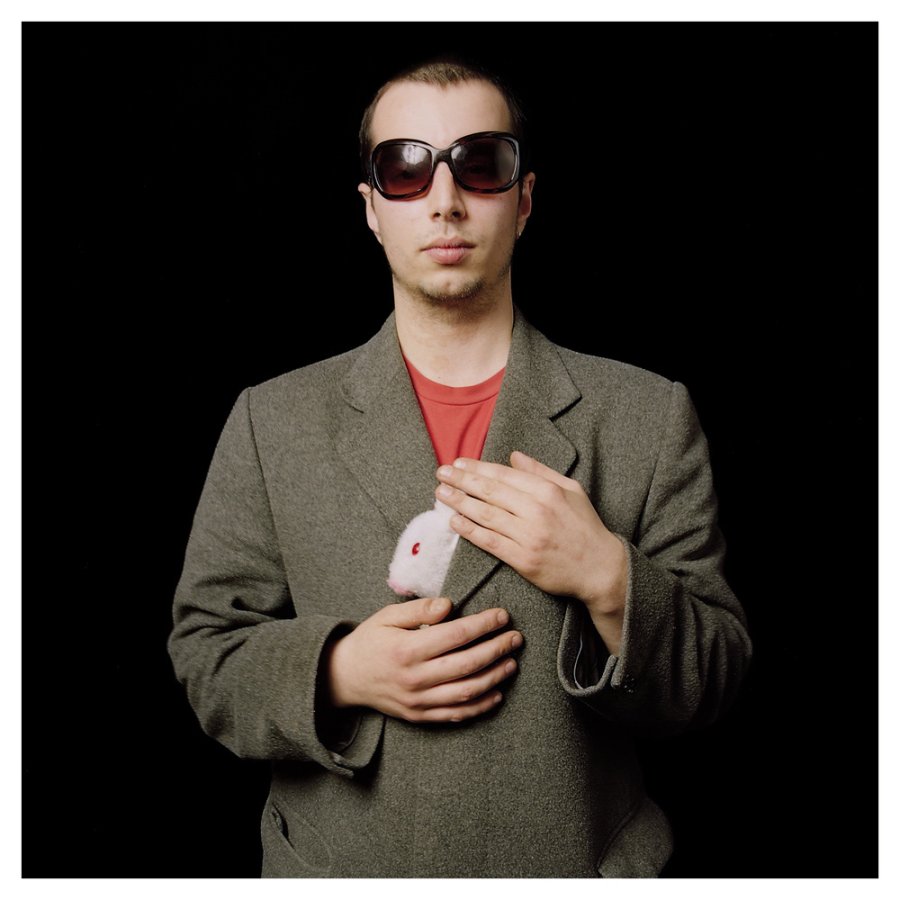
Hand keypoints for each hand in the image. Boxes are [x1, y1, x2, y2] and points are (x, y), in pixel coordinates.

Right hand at [325, 596, 522, 723]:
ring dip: (494, 677)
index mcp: (407, 649)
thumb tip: (449, 605)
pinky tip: (496, 692)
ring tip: (511, 662)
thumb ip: (419, 609)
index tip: (502, 615)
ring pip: (466, 692)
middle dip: (496, 649)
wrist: (343, 677)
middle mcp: (415, 678)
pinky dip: (480, 706)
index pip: (455, 635)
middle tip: (516, 637)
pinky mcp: (419, 715)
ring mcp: (418, 700)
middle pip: (467, 664)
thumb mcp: (388, 616)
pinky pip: (455, 714)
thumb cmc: (369, 641)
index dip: (483, 625)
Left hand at [435, 451, 626, 651]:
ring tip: (441, 493)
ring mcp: (529, 537)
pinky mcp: (523, 560)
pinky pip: (490, 542)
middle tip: (441, 473)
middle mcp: (536, 511)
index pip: (504, 475)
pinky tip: (454, 521)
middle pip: (490, 492)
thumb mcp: (571, 490)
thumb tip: (513, 455)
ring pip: (486, 515)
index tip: (458, 463)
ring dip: (459, 503)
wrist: (599, 568)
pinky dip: (470, 531)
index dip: (477, 468)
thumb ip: (541, 471)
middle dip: (461, 480)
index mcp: (548, 491)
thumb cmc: (585, 526)